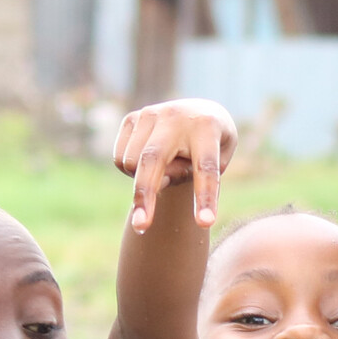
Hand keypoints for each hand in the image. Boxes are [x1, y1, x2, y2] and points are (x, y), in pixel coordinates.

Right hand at [112, 99, 237, 231]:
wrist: (199, 112)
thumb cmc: (213, 145)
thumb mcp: (218, 160)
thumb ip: (190, 175)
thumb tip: (154, 184)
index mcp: (207, 126)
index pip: (206, 167)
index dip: (204, 197)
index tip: (205, 223)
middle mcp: (174, 117)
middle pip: (152, 161)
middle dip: (146, 195)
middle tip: (141, 227)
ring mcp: (149, 114)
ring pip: (131, 164)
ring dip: (143, 181)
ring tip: (164, 172)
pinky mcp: (131, 118)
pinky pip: (120, 159)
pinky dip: (130, 172)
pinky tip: (149, 163)